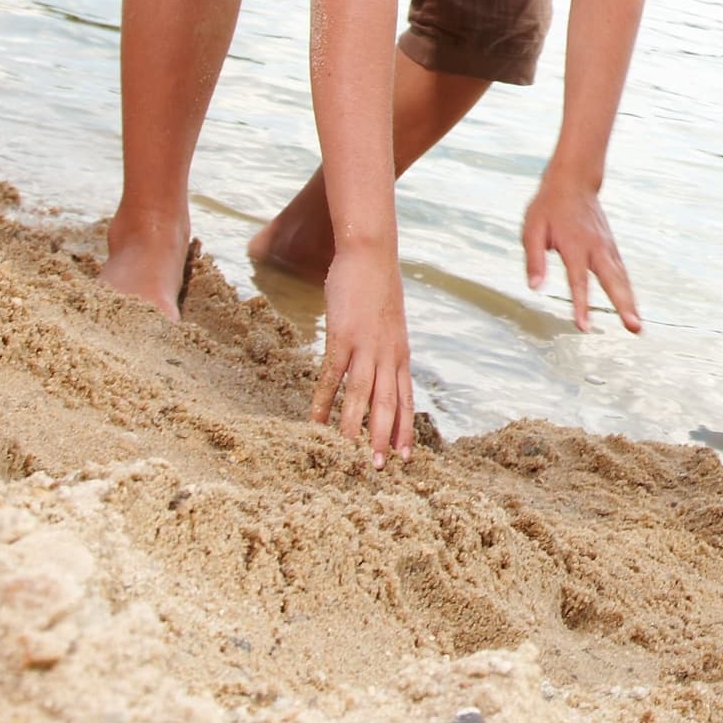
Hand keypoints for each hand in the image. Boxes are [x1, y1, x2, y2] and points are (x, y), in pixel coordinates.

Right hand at [311, 249, 419, 461]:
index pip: (405, 399)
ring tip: (350, 456)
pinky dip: (324, 402)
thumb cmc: (377, 285)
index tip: (405, 456)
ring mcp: (366, 347)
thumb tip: (380, 364)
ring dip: (355, 428)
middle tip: (380, 468)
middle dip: (384, 438)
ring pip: (363, 396)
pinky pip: (333, 377)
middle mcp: (388, 355)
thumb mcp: (389, 322)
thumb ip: (386, 346)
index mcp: (400, 354)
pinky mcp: (343, 337)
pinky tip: (316, 422)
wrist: (371, 254)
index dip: (404, 429)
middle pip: (388, 405)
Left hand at [521, 169, 641, 332]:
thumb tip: (535, 287)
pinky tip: (631, 306)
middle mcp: (596, 248)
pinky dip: (628, 291)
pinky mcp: (611, 247)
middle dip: (625, 306)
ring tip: (637, 326)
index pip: (578, 280)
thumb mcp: (532, 229)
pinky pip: (622, 272)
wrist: (573, 181)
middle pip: (613, 281)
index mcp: (575, 245)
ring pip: (622, 279)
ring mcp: (607, 247)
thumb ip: (534, 259)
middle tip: (634, 328)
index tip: (584, 327)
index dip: (581, 305)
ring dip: (631, 303)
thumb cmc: (549, 206)